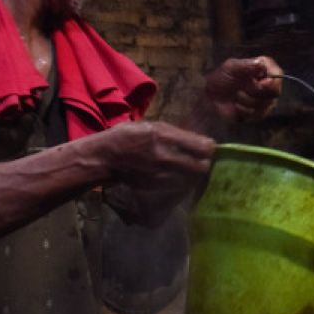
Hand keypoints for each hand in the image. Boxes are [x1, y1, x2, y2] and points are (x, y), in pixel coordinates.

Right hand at [93, 120, 216, 189]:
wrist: (105, 158)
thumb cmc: (128, 137)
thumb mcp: (152, 126)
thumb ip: (176, 134)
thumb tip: (201, 141)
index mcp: (164, 136)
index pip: (202, 147)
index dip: (208, 148)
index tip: (206, 148)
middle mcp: (165, 156)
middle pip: (202, 167)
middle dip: (204, 164)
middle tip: (200, 161)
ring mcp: (161, 174)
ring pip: (192, 179)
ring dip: (193, 175)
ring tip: (187, 169)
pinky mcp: (156, 187)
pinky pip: (179, 187)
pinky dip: (182, 183)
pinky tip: (177, 178)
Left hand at [203, 56, 281, 121]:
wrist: (210, 100)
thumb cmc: (220, 80)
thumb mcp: (231, 68)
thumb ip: (247, 65)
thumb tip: (262, 65)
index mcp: (264, 69)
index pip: (278, 74)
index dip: (271, 80)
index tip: (261, 83)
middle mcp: (268, 84)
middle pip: (275, 91)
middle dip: (255, 91)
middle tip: (240, 89)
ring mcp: (266, 100)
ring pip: (266, 104)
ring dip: (247, 101)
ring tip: (236, 97)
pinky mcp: (260, 114)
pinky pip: (259, 114)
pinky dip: (245, 111)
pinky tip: (236, 107)